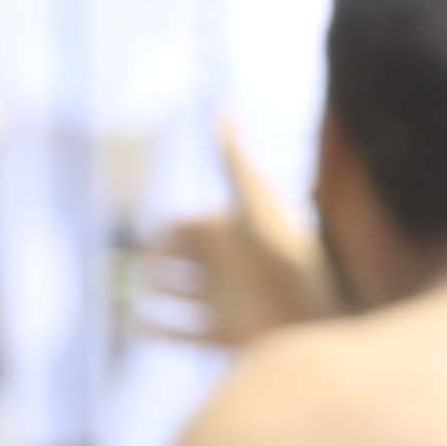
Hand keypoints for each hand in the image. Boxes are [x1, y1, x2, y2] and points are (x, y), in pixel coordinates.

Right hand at [138, 112, 329, 350]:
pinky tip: (132, 324)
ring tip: (130, 291)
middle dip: (152, 261)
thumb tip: (223, 111)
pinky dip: (155, 329)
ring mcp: (224, 302)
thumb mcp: (257, 198)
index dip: (168, 230)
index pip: (185, 227)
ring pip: (175, 296)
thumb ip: (234, 158)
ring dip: (150, 293)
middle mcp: (225, 269)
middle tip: (139, 264)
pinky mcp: (224, 334)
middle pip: (175, 261)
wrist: (316, 308)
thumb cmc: (288, 249)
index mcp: (231, 236)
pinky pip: (181, 333)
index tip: (156, 234)